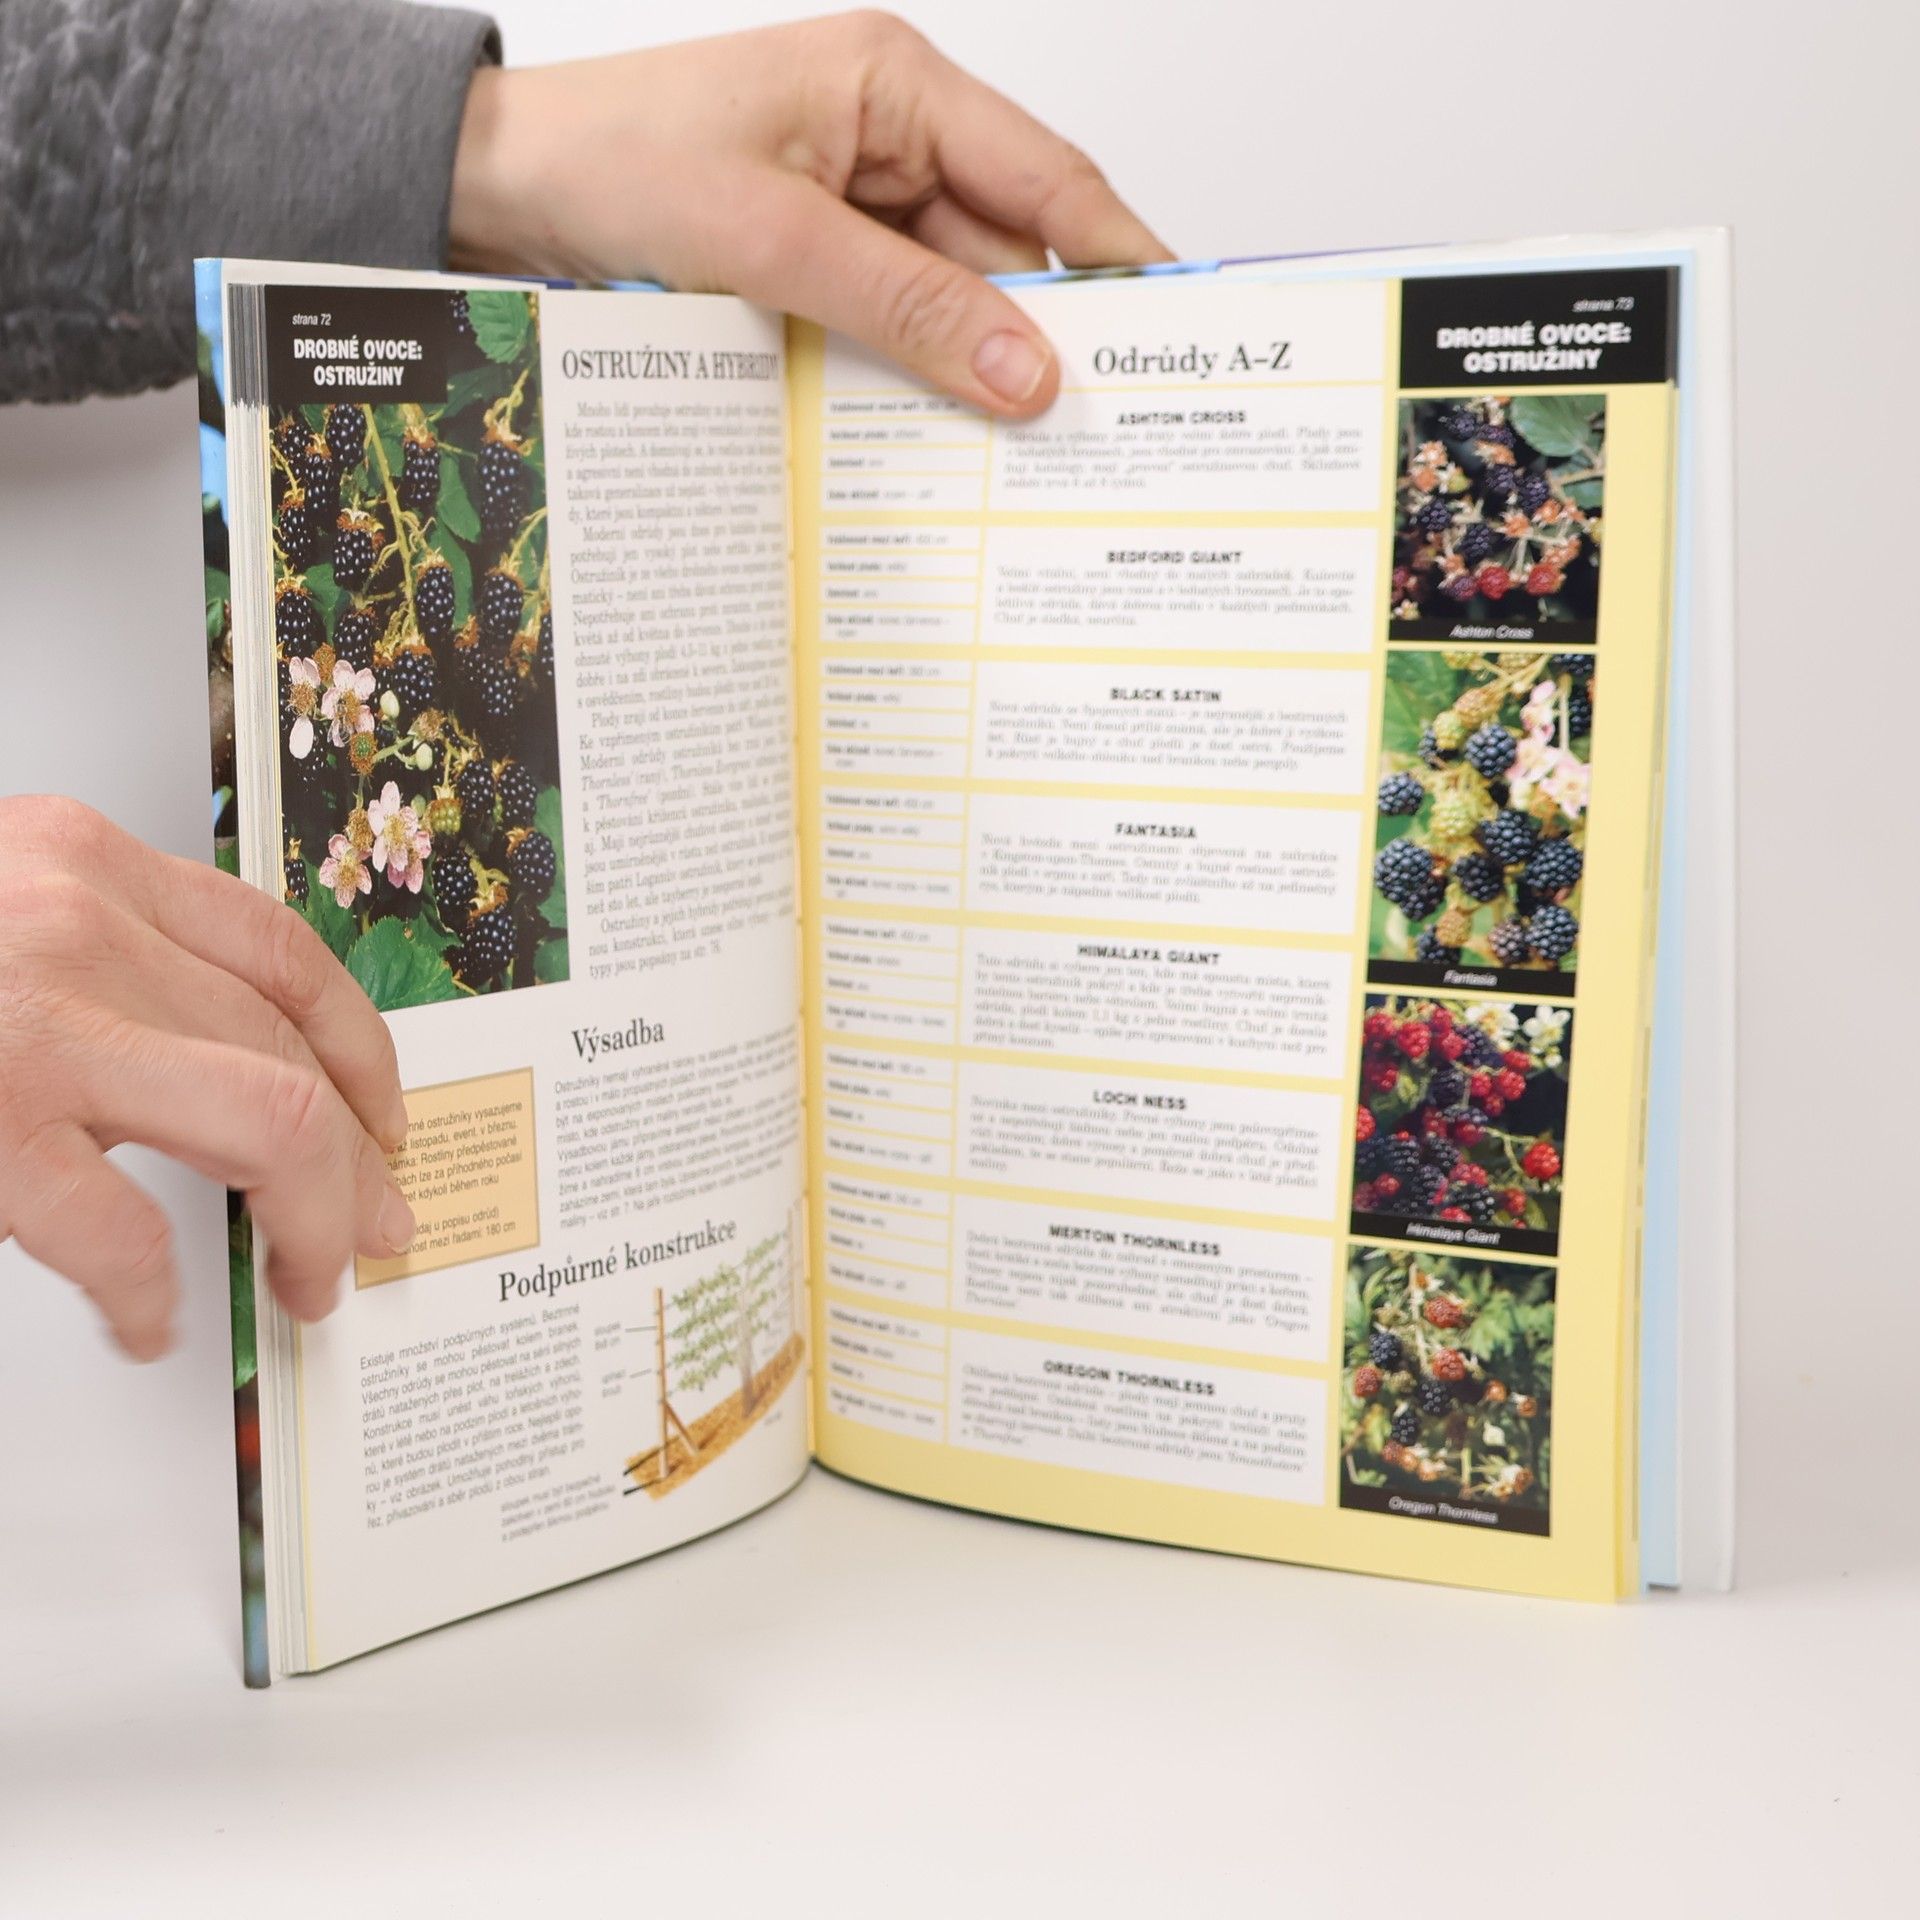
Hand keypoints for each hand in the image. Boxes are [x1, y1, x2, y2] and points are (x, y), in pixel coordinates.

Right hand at [0, 798, 413, 1359]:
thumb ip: (81, 941)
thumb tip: (196, 1042)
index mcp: (76, 861)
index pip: (283, 951)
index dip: (358, 1046)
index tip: (384, 1110)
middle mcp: (73, 923)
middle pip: (295, 1048)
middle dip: (359, 1159)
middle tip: (373, 1226)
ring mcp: (29, 1025)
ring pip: (269, 1122)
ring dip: (312, 1219)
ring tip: (307, 1278)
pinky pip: (122, 1231)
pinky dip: (156, 1294)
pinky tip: (149, 1322)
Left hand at [448, 11, 1170, 415]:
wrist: (501, 192)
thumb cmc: (613, 164)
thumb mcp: (768, 238)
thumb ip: (904, 303)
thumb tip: (1025, 372)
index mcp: (898, 86)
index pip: (1049, 177)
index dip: (1122, 256)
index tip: (1178, 334)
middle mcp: (891, 139)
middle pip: (1009, 251)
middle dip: (1044, 338)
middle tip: (1096, 434)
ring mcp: (858, 205)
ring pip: (954, 300)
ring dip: (970, 370)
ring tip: (1014, 454)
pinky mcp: (822, 261)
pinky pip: (897, 324)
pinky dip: (913, 377)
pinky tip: (929, 434)